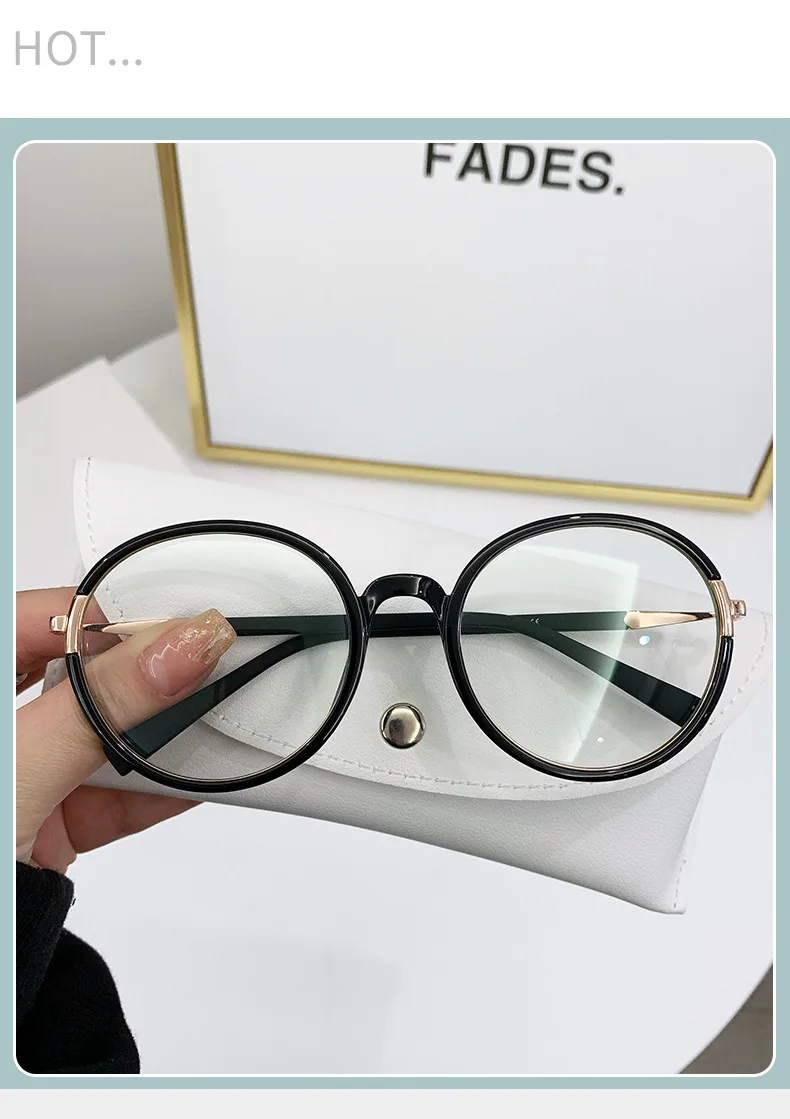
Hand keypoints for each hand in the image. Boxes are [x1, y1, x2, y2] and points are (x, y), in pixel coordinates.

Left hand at [16, 588, 235, 872]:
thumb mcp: (23, 766)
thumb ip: (105, 705)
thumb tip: (185, 641)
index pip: (47, 619)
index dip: (114, 616)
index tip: (182, 627)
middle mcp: (4, 728)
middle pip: (86, 675)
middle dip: (152, 672)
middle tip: (213, 665)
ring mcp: (23, 777)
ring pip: (106, 735)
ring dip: (164, 734)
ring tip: (222, 717)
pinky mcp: (47, 826)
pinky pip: (112, 794)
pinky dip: (158, 789)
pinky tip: (205, 778)